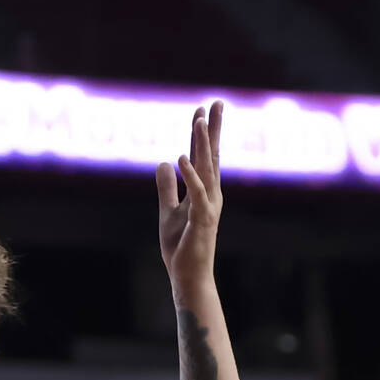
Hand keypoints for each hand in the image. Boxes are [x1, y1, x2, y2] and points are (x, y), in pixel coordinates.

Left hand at [156, 100, 223, 293]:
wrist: (188, 276)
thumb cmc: (181, 247)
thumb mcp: (167, 211)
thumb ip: (167, 188)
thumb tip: (163, 162)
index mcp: (203, 192)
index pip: (202, 157)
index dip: (202, 134)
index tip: (203, 110)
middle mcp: (210, 195)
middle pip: (211, 156)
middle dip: (212, 129)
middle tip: (216, 102)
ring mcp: (208, 206)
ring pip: (206, 169)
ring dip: (202, 144)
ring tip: (199, 120)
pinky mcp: (202, 220)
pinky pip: (196, 192)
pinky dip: (189, 175)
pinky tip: (181, 156)